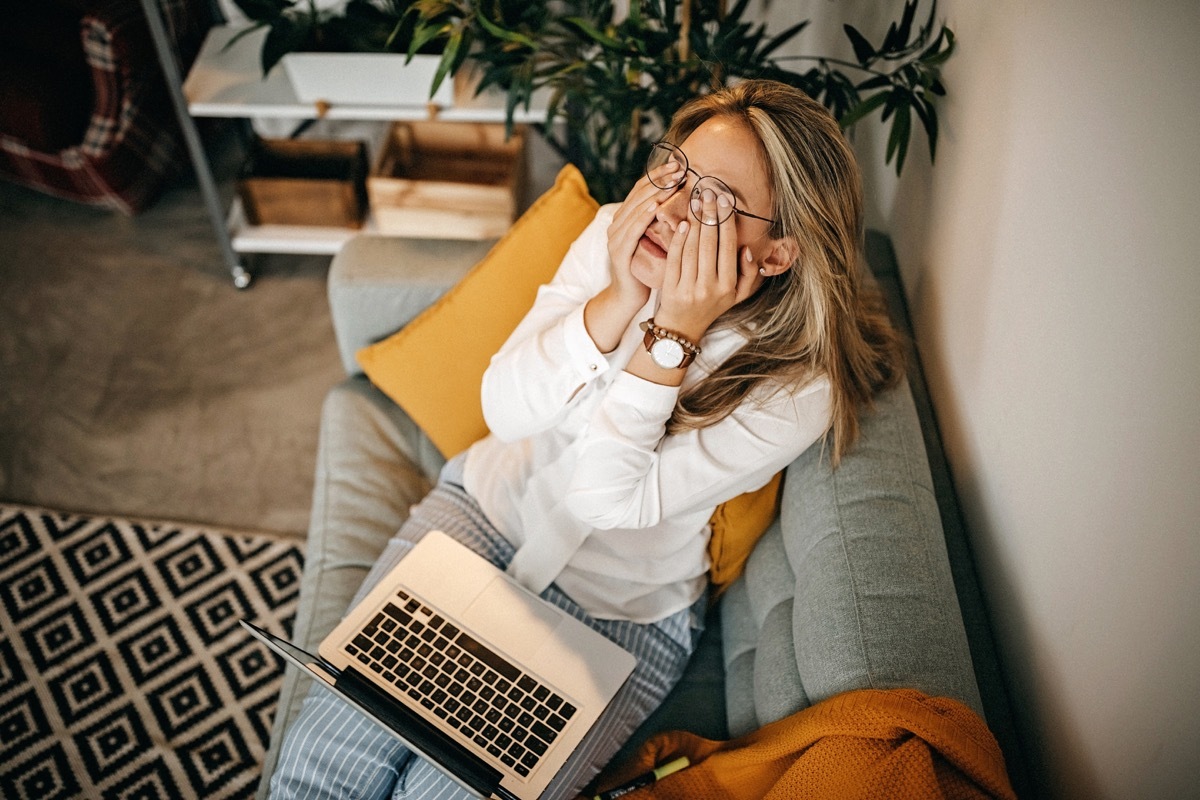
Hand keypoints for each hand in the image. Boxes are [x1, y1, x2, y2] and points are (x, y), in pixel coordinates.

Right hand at [604, 163, 681, 308]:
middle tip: (679, 169)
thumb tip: (687, 200)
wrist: (629, 297)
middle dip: (660, 180)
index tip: (680, 165)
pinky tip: (656, 208)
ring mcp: (615, 238)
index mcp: (626, 218)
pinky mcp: (618, 252)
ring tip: (672, 183)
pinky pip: (632, 231)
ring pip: (636, 209)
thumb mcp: (656, 240)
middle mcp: (617, 224)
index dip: (659, 175)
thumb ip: (663, 221)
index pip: (642, 189)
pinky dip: (643, 217)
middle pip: (639, 194)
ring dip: (655, 194)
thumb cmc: (648, 269)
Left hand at [656, 189, 758, 340]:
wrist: (682, 328)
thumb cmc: (712, 306)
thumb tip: (746, 248)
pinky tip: (682, 223)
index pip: (728, 246)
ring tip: (696, 202)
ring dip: (694, 221)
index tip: (725, 200)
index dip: (726, 221)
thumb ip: (748, 273)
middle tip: (708, 192)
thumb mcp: (737, 296)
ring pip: (691, 248)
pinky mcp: (670, 288)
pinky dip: (678, 239)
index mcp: (728, 286)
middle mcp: (709, 287)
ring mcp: (689, 288)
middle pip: (709, 243)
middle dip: (709, 214)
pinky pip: (675, 258)